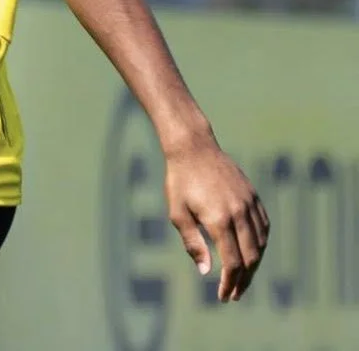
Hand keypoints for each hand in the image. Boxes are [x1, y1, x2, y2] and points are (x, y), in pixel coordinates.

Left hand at [165, 139, 269, 301]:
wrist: (193, 146)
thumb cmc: (180, 180)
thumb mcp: (177, 212)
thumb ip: (192, 243)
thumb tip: (206, 272)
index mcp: (219, 220)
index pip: (232, 262)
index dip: (230, 283)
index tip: (225, 296)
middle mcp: (239, 213)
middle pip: (251, 257)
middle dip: (245, 280)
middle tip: (235, 293)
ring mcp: (249, 203)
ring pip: (261, 243)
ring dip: (255, 264)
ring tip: (244, 277)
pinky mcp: (253, 195)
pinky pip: (264, 226)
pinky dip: (262, 243)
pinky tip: (253, 252)